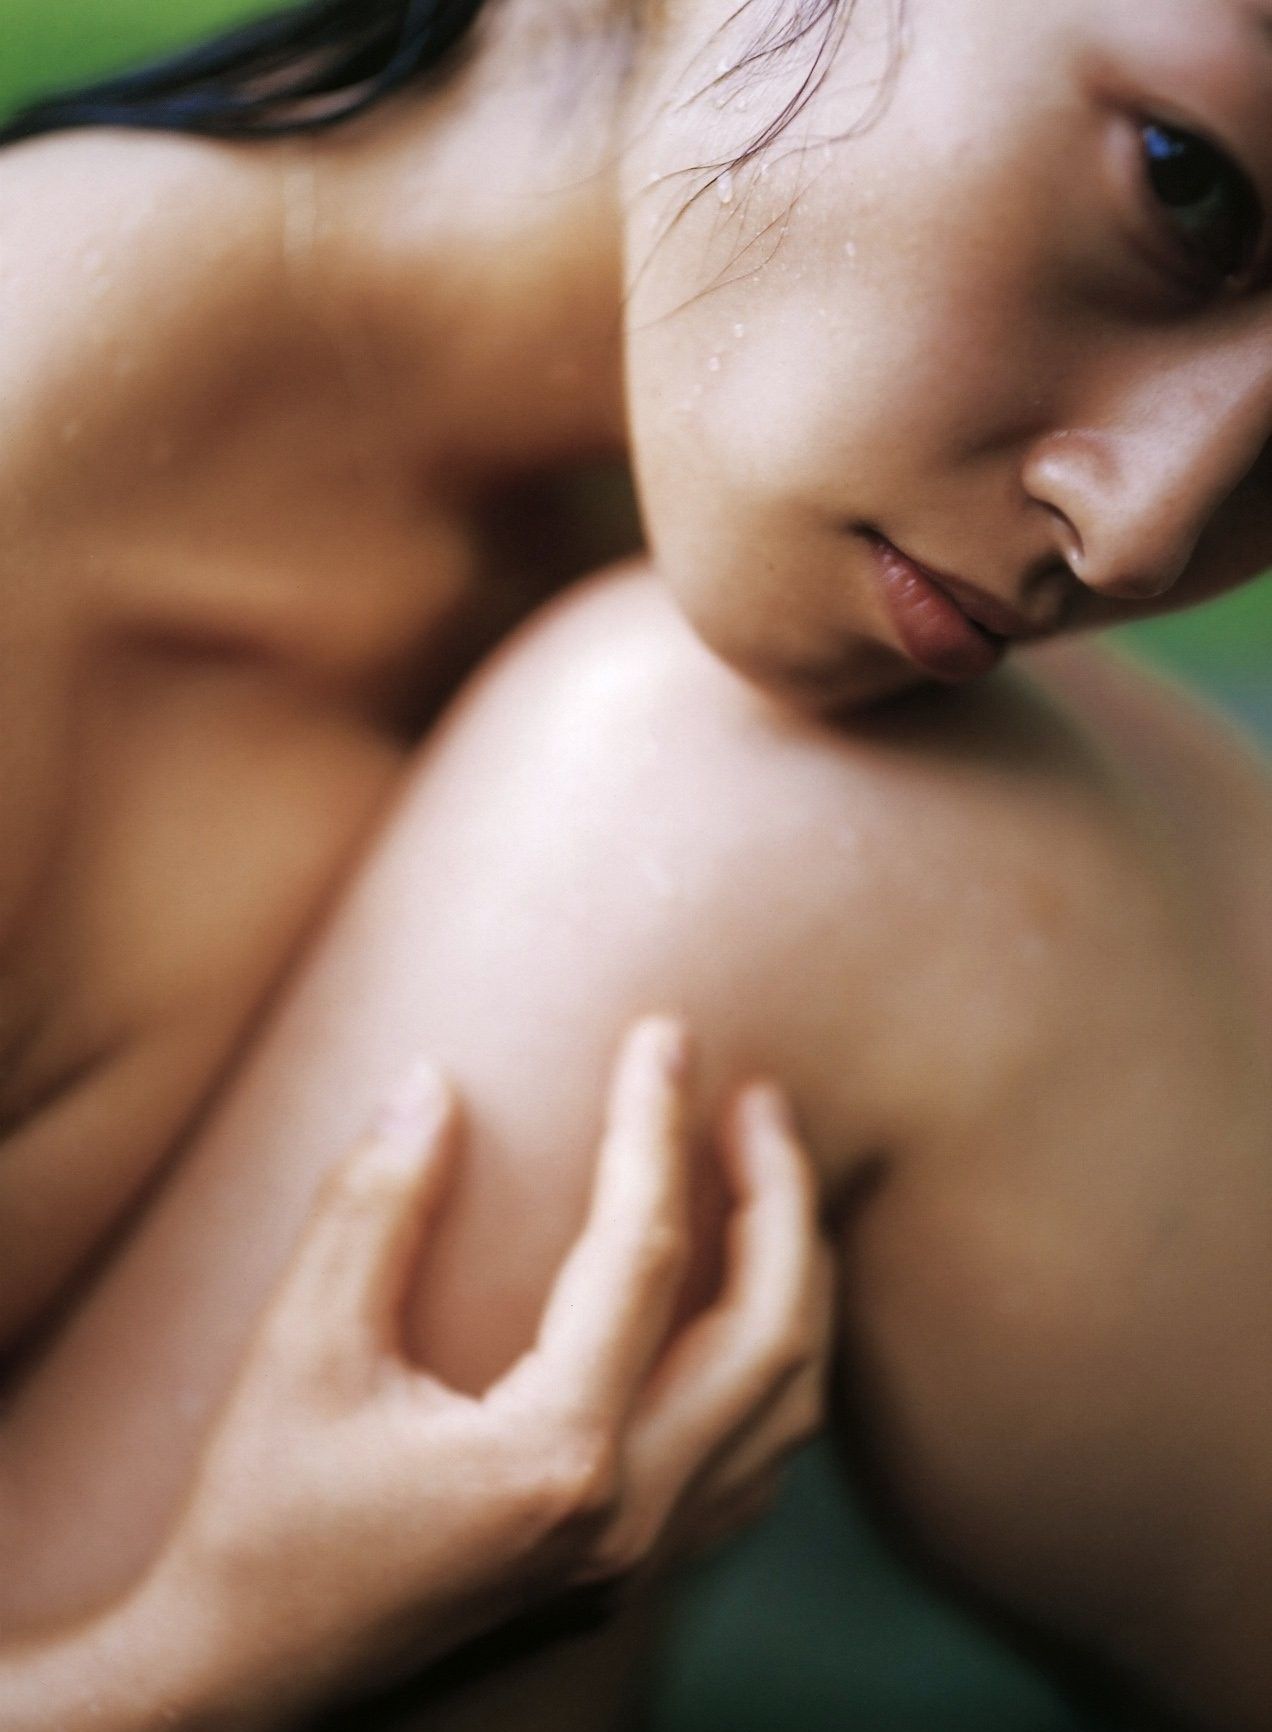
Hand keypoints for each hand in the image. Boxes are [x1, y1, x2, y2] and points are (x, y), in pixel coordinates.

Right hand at [145, 1018, 831, 1723]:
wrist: (243, 1682)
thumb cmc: (259, 1518)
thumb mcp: (299, 1352)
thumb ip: (371, 1207)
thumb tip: (430, 1083)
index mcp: (556, 1456)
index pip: (646, 1252)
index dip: (654, 1123)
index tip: (662, 1033)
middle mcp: (630, 1515)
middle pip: (774, 1328)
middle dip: (781, 1195)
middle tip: (760, 1098)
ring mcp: (645, 1560)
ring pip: (789, 1405)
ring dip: (797, 1277)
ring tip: (768, 1177)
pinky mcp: (634, 1576)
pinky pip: (757, 1460)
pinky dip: (777, 1366)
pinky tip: (743, 1308)